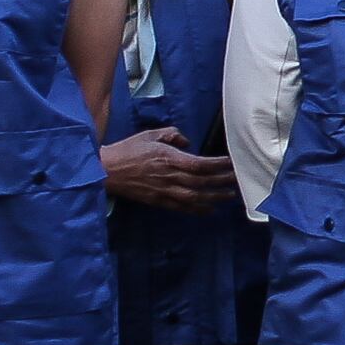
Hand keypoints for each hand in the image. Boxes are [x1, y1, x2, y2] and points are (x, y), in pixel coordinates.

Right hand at [100, 124, 234, 213]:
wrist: (105, 172)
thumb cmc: (127, 151)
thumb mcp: (150, 135)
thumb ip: (172, 135)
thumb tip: (187, 142)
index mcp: (169, 158)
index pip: (201, 164)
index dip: (219, 165)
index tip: (232, 163)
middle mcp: (170, 176)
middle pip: (202, 181)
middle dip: (223, 181)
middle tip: (239, 179)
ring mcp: (164, 191)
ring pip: (195, 197)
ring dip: (215, 197)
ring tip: (230, 196)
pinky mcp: (158, 201)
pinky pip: (182, 207)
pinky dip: (197, 209)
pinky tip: (209, 209)